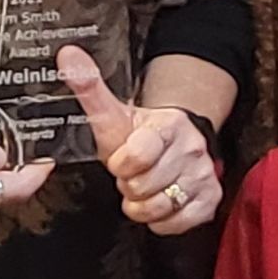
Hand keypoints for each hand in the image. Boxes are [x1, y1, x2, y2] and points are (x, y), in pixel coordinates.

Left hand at [60, 46, 218, 234]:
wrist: (175, 144)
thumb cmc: (139, 135)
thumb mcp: (114, 114)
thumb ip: (89, 86)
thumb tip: (67, 55)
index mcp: (168, 124)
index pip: (137, 155)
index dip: (121, 163)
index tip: (121, 159)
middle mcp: (192, 148)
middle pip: (143, 186)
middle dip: (129, 185)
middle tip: (132, 173)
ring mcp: (203, 175)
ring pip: (159, 207)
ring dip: (142, 204)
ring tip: (143, 187)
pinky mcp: (210, 200)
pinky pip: (174, 223)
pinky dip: (160, 219)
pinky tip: (158, 200)